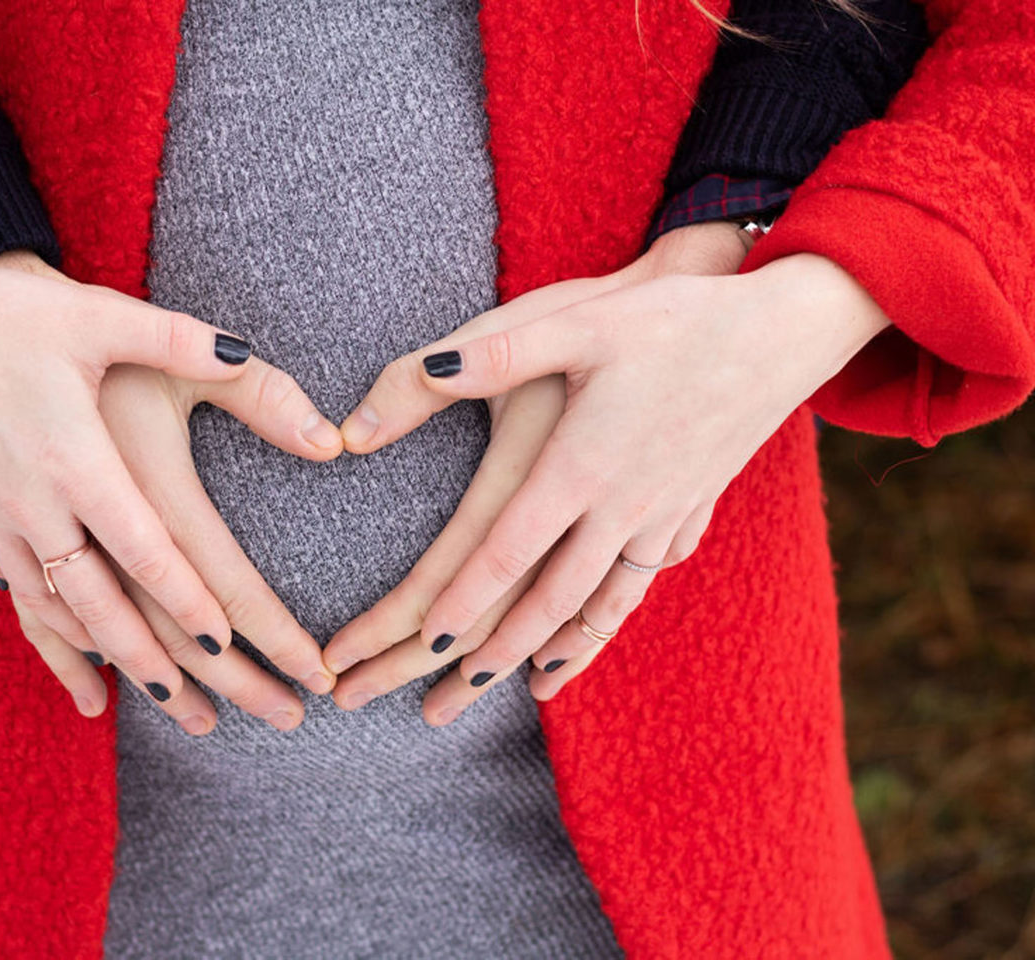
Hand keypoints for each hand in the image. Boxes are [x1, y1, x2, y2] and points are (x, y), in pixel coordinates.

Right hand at [0, 248, 340, 733]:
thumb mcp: (100, 316)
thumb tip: (251, 357)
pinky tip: (92, 679)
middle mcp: (34, 507)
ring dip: (120, 665)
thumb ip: (183, 342)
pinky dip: (62, 642)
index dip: (189, 601)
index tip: (234, 646)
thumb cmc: (7, 317)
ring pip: (64, 616)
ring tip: (178, 705)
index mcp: (76, 460)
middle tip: (224, 716)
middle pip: (107, 608)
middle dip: (167, 666)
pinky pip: (21, 600)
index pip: (146, 550)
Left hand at [324, 224, 889, 720]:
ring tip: (516, 690)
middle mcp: (622, 506)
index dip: (463, 600)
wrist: (785, 329)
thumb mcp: (579, 322)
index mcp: (582, 465)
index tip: (424, 644)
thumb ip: (497, 352)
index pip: (506, 550)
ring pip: (598, 607)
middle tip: (445, 699)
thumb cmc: (673, 319)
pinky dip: (606, 625)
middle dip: (493, 653)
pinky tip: (588, 639)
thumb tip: (425, 371)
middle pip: (548, 600)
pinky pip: (639, 587)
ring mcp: (662, 516)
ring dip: (553, 652)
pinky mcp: (691, 511)